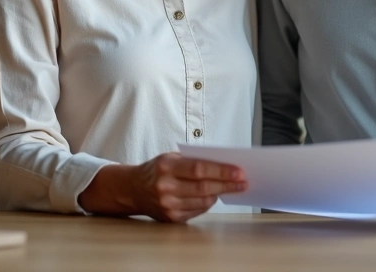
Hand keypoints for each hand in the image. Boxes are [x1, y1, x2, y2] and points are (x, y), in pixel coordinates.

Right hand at [80, 153, 245, 222]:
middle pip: (204, 187)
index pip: (199, 169)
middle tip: (243, 182)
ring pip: (202, 201)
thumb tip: (224, 167)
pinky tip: (215, 196)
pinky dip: (208, 203)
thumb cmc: (156, 169)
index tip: (239, 171)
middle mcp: (165, 187)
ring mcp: (167, 204)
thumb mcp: (170, 158)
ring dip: (220, 194)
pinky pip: (197, 211)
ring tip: (233, 188)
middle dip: (227, 185)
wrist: (132, 189)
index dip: (221, 171)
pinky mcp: (170, 217)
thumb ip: (193, 161)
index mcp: (166, 167)